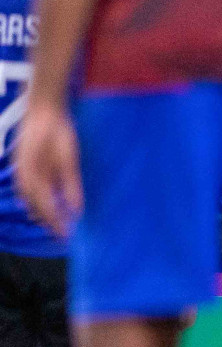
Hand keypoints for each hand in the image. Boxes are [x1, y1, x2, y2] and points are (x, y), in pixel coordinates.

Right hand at [15, 100, 81, 237]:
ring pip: (26, 199)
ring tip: (49, 223)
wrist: (43, 109)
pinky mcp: (20, 164)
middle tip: (59, 234)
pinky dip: (30, 199)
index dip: (56, 224)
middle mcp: (23, 177)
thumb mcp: (69, 159)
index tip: (66, 237)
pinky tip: (36, 202)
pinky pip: (23, 189)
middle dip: (47, 221)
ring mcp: (19, 170)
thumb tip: (76, 210)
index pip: (46, 208)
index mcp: (35, 178)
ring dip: (37, 212)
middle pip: (35, 206)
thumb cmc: (59, 132)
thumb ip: (71, 185)